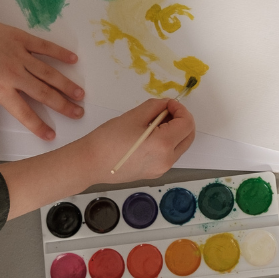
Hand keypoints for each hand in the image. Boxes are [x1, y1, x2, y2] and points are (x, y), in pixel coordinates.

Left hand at [0, 0, 83, 138]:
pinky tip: (73, 59)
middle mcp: (15, 74)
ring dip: (66, 84)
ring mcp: (21, 55)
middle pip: (43, 93)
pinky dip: (60, 53)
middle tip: (78, 113)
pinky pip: (45, 47)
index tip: (52, 135)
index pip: (24, 112)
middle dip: (63, 105)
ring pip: (48, 72)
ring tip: (80, 94)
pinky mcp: (22, 39)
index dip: (38, 125)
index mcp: (1, 89)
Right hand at [0, 99, 195, 218]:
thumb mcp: (134, 115)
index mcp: (163, 144)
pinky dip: (168, 142)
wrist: (89, 163)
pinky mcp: (154, 173)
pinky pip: (170, 154)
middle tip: (166, 111)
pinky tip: (150, 135)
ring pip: (180, 146)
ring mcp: (161, 169)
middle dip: (182, 120)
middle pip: (188, 136)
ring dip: (175, 131)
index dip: (180, 110)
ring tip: (156, 122)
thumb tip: (167, 105)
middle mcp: (167, 160)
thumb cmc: (108, 138)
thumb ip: (156, 107)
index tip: (167, 104)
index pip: (187, 123)